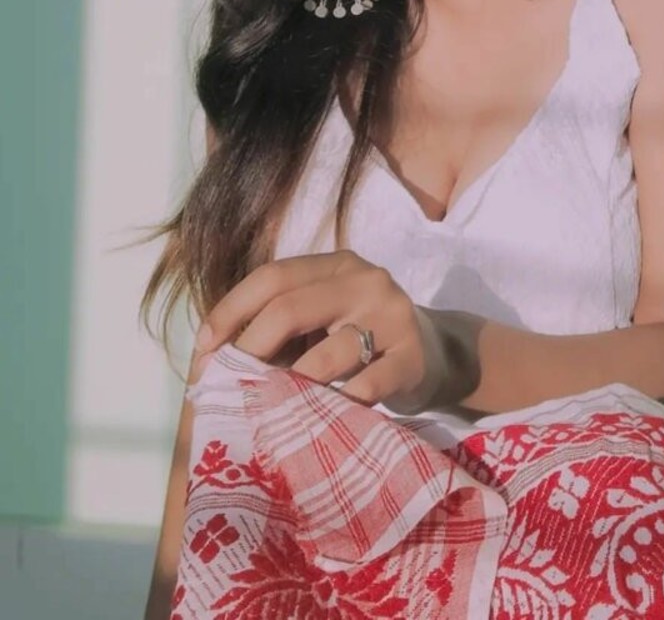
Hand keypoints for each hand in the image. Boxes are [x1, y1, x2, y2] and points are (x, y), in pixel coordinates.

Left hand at [194, 251, 445, 413]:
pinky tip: (320, 419)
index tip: (203, 350)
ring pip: (327, 353)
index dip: (231, 311)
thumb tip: (211, 359)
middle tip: (230, 387)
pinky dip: (335, 407)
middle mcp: (366, 280)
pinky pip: (364, 387)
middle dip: (249, 351)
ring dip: (290, 388)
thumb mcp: (326, 317)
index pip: (273, 276)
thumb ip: (282, 326)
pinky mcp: (411, 357)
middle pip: (291, 308)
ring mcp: (392, 316)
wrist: (439, 354)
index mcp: (337, 264)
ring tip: (270, 410)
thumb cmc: (363, 338)